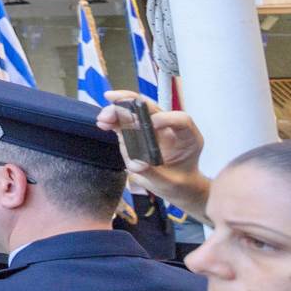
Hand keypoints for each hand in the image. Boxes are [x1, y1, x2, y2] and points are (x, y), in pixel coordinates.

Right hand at [98, 94, 210, 214]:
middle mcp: (169, 129)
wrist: (175, 185)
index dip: (166, 118)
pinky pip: (124, 122)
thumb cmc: (178, 182)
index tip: (152, 124)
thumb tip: (137, 164)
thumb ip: (154, 173)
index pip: (180, 120)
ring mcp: (151, 129)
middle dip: (131, 105)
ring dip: (117, 111)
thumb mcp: (169, 183)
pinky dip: (113, 120)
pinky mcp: (137, 133)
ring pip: (134, 112)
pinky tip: (103, 123)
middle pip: (152, 108)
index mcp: (187, 138)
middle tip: (115, 110)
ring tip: (104, 119)